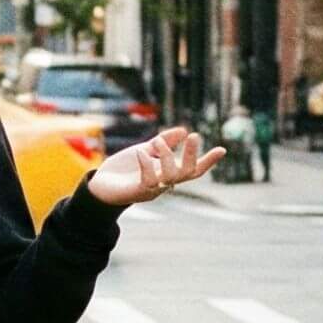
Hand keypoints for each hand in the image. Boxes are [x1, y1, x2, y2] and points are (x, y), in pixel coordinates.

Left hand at [88, 128, 223, 205]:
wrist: (101, 184)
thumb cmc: (125, 169)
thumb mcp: (146, 150)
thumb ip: (164, 141)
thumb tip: (183, 130)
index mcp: (169, 172)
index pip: (194, 169)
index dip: (208, 161)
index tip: (222, 149)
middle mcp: (164, 183)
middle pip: (188, 173)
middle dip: (193, 155)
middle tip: (194, 136)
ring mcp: (152, 189)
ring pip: (171, 176)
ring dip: (167, 155)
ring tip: (156, 142)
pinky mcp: (137, 192)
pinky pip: (148, 180)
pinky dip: (147, 164)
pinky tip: (141, 152)